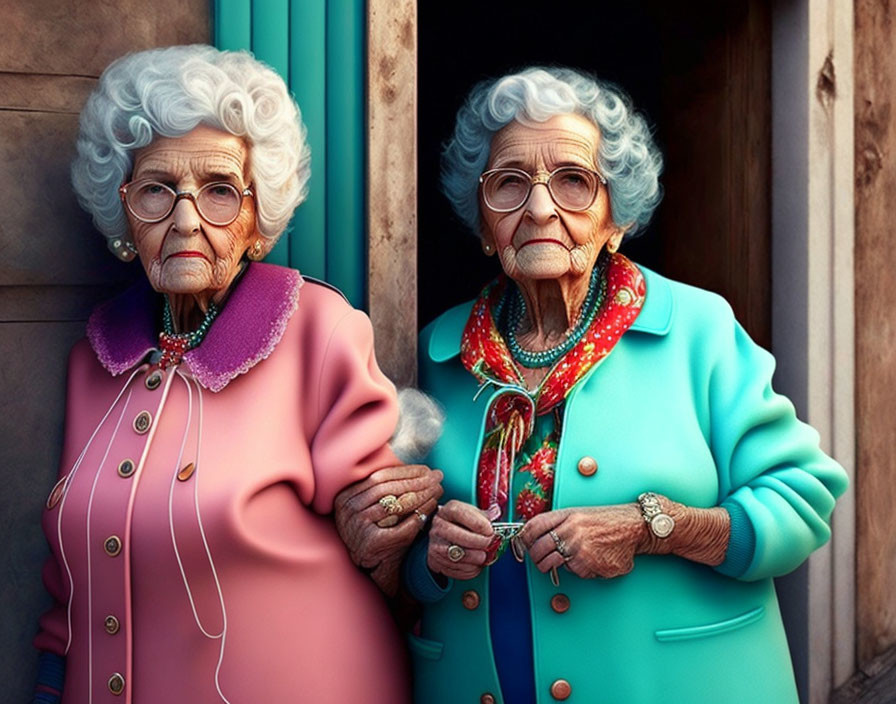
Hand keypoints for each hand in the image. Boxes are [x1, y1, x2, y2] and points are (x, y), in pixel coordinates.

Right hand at [334, 464, 443, 594]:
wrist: (372, 569)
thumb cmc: (378, 532)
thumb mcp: (373, 507)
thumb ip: (387, 488)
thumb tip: (419, 468)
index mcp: (346, 497)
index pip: (381, 476)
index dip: (406, 471)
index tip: (427, 469)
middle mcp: (349, 511)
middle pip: (390, 489)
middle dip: (417, 481)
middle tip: (438, 477)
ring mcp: (359, 528)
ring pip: (397, 505)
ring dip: (422, 494)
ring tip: (438, 489)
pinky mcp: (373, 544)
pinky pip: (403, 525)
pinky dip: (421, 513)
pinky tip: (433, 506)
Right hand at [427, 500, 495, 579]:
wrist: (442, 535)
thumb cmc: (460, 523)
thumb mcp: (472, 513)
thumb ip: (484, 515)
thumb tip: (496, 512)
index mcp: (448, 511)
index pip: (461, 514)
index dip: (479, 524)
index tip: (490, 530)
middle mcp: (439, 527)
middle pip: (459, 536)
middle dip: (479, 542)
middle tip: (489, 544)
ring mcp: (435, 544)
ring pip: (457, 555)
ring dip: (475, 558)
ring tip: (483, 556)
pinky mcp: (435, 561)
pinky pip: (455, 570)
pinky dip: (469, 570)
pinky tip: (475, 564)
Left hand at [517, 505, 648, 578]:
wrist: (634, 527)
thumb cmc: (607, 521)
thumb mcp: (579, 514)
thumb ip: (559, 523)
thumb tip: (535, 536)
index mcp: (566, 515)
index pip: (533, 526)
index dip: (523, 538)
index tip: (522, 545)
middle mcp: (570, 530)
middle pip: (538, 550)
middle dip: (537, 559)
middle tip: (542, 561)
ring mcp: (578, 548)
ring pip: (553, 564)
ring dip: (556, 567)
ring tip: (568, 561)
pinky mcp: (588, 564)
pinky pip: (575, 572)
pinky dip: (581, 570)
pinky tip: (592, 560)